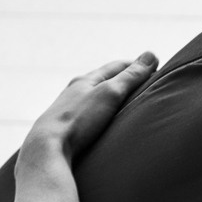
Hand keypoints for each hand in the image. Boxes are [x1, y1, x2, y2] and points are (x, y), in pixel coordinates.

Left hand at [21, 54, 158, 161]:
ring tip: (126, 104)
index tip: (155, 69)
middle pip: (104, 80)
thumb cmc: (80, 119)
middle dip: (124, 80)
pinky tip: (103, 123)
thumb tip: (151, 54)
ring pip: (94, 98)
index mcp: (85, 80)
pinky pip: (88, 114)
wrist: (47, 147)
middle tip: (145, 84)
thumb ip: (130, 76)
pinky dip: (101, 112)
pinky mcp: (66, 128)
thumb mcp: (110, 93)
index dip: (137, 66)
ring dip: (111, 97)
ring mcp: (68, 109)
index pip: (117, 66)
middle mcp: (75, 91)